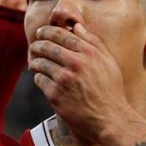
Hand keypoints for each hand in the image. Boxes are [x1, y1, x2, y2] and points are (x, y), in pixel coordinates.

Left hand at [29, 23, 132, 140]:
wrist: (111, 119)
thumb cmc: (111, 91)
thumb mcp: (109, 62)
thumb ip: (94, 42)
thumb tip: (77, 26)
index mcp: (89, 52)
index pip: (61, 34)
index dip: (47, 31)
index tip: (41, 33)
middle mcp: (76, 63)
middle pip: (46, 46)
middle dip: (37, 45)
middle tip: (34, 47)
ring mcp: (64, 79)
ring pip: (40, 63)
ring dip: (35, 62)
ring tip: (35, 64)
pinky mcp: (56, 95)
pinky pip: (40, 80)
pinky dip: (39, 78)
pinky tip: (42, 79)